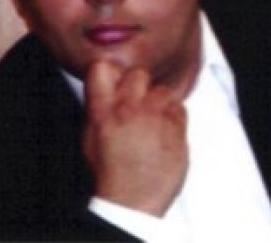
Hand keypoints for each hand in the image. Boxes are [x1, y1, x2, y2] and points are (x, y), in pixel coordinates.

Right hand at [82, 60, 187, 216]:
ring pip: (163, 91)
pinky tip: (165, 133)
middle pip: (138, 74)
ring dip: (159, 103)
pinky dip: (174, 118)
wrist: (132, 202)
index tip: (116, 79)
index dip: (110, 70)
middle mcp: (129, 110)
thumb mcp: (91, 138)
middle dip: (139, 86)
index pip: (102, 68)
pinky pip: (179, 109)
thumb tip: (106, 88)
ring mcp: (155, 118)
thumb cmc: (110, 175)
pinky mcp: (176, 129)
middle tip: (139, 104)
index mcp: (103, 112)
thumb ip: (100, 108)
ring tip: (154, 123)